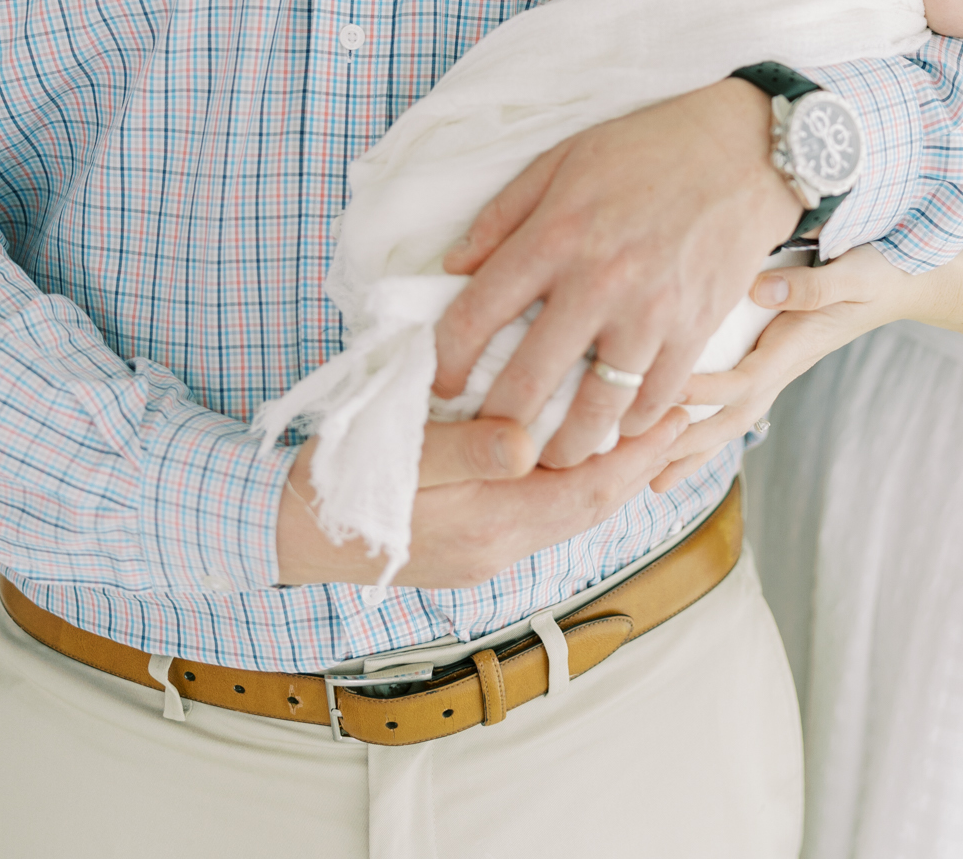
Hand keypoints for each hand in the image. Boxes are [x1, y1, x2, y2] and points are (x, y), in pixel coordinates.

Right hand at [276, 410, 688, 587]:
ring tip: (643, 424)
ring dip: (608, 470)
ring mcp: (483, 551)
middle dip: (638, 460)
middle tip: (684, 411)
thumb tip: (527, 442)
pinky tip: (575, 448)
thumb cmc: (335, 483)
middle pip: (590, 506)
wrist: (279, 531)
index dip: (638, 453)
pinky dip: (570, 479)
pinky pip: (539, 512)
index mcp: (487, 525)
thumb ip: (465, 452)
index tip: (679, 411)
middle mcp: (497, 548)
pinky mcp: (467, 543)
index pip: (588, 492)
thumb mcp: (397, 457)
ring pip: (568, 511)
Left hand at [433, 80, 798, 468]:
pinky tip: (616, 425)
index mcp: (554, 235)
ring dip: (565, 446)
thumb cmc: (646, 149)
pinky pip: (654, 401)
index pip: (475, 316)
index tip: (441, 385)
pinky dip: (631, 424)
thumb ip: (503, 215)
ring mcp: (650, 311)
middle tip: (490, 440)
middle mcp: (597, 281)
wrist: (744, 149)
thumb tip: (452, 267)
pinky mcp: (696, 329)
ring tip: (551, 453)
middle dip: (497, 425)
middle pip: (525, 382)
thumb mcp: (563, 160)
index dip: (445, 362)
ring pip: (593, 411)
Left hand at [650, 244, 924, 492]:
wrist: (906, 282)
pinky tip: (679, 436)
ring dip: (694, 447)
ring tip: (649, 478)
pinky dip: (707, 422)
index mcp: (795, 346)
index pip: (743, 381)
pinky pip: (737, 397)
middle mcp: (784, 364)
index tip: (664, 397)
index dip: (704, 393)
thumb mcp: (856, 272)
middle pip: (731, 417)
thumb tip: (760, 287)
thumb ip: (813, 285)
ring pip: (732, 415)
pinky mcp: (775, 356)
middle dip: (688, 445)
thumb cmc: (882, 272)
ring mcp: (780, 365)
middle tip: (642, 470)